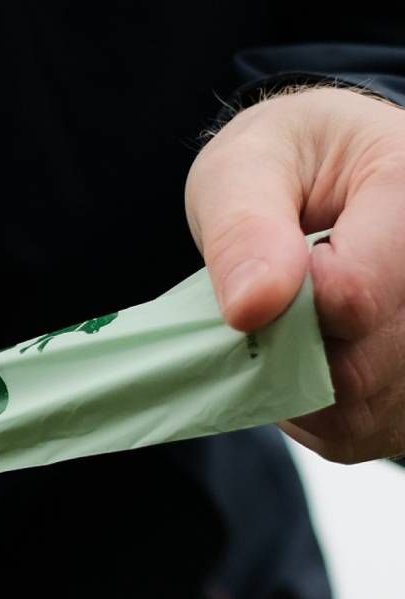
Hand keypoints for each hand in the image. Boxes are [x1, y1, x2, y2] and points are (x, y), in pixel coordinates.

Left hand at [185, 86, 404, 461]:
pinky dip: (310, 410)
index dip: (285, 310)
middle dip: (286, 354)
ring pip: (356, 409)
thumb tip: (252, 306)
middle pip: (357, 368)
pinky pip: (355, 431)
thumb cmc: (282, 166)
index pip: (354, 297)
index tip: (264, 282)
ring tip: (291, 324)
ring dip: (295, 386)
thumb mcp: (243, 169)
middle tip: (265, 306)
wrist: (320, 182)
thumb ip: (242, 228)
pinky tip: (310, 355)